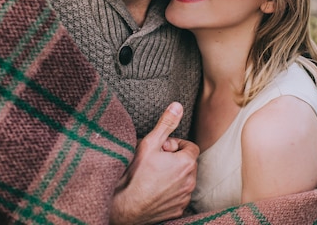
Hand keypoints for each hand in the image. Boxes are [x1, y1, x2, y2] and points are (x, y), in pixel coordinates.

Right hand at [110, 102, 198, 224]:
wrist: (126, 206)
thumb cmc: (136, 174)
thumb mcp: (150, 143)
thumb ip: (166, 123)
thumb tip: (178, 105)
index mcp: (187, 163)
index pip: (190, 146)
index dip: (175, 145)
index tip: (162, 148)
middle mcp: (190, 181)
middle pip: (187, 163)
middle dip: (175, 159)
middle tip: (156, 160)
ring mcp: (184, 197)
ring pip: (184, 179)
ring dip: (174, 175)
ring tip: (154, 174)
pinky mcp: (178, 210)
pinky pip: (179, 196)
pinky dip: (171, 191)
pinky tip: (154, 188)